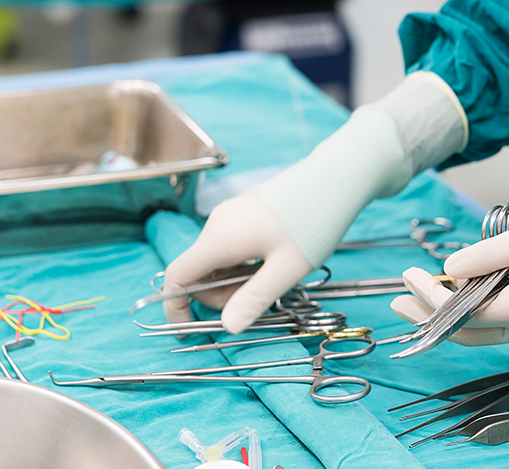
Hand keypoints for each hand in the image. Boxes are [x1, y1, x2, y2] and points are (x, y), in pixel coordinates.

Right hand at [163, 191, 310, 332]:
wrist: (332, 180)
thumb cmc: (312, 221)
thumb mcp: (287, 269)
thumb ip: (255, 298)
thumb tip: (229, 325)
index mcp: (219, 239)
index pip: (176, 276)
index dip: (175, 306)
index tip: (188, 328)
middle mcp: (217, 224)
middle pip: (198, 271)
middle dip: (220, 295)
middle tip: (258, 299)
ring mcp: (229, 216)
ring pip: (216, 260)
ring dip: (234, 280)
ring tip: (272, 277)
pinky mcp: (243, 212)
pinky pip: (229, 246)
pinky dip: (241, 263)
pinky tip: (271, 262)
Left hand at [390, 223, 508, 345]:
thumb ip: (491, 254)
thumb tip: (450, 267)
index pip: (466, 313)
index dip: (431, 298)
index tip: (408, 275)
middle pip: (473, 335)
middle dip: (433, 320)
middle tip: (398, 304)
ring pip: (493, 333)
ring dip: (457, 316)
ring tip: (426, 297)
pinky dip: (485, 311)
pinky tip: (470, 291)